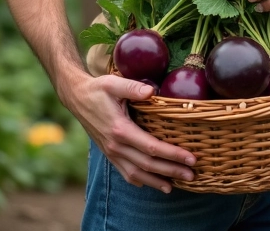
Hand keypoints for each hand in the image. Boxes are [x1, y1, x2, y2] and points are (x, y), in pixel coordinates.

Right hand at [65, 72, 196, 191]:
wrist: (76, 98)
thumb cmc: (98, 89)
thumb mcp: (114, 83)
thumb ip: (133, 88)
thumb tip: (152, 91)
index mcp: (120, 129)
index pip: (152, 147)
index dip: (172, 154)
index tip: (191, 158)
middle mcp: (115, 145)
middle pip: (148, 164)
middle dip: (171, 171)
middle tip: (192, 175)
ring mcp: (111, 152)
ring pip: (136, 174)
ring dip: (156, 181)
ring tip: (175, 186)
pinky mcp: (109, 154)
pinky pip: (125, 173)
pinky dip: (140, 181)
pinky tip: (152, 183)